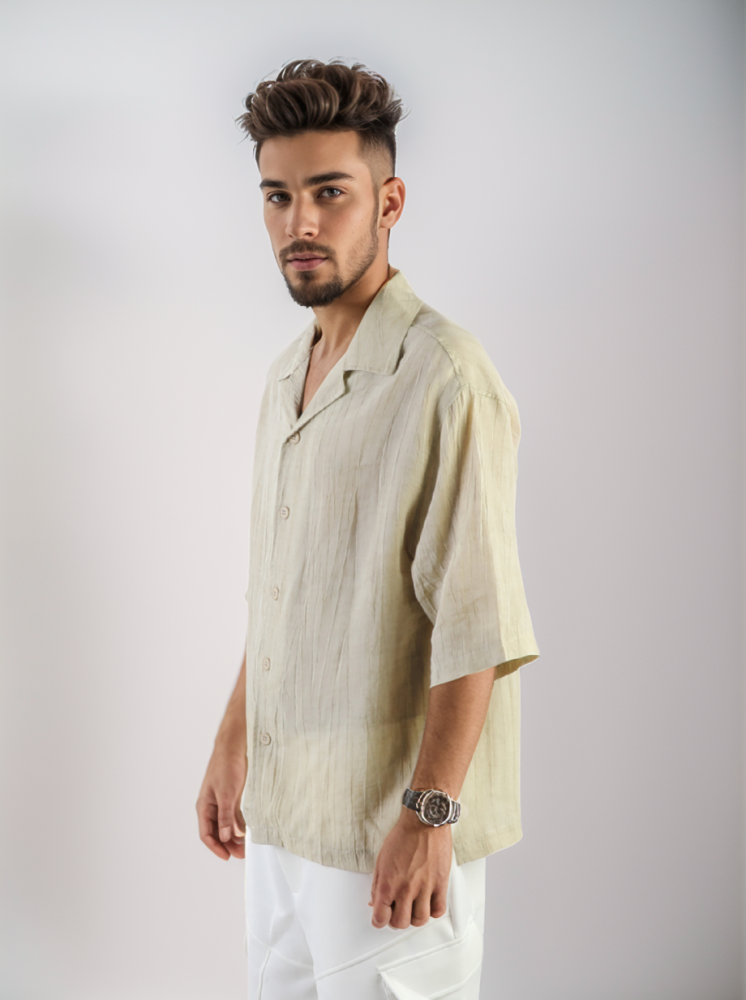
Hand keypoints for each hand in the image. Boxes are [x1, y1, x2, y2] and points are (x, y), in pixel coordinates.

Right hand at [196, 744, 246, 859]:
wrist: (234, 746)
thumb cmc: (226, 765)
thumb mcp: (226, 793)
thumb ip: (226, 816)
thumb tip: (226, 837)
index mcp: (204, 806)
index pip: (206, 834)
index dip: (216, 847)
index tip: (227, 856)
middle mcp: (211, 806)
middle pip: (216, 832)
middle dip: (227, 845)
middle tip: (240, 854)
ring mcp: (221, 802)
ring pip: (225, 825)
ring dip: (234, 837)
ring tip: (245, 847)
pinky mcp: (231, 797)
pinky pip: (233, 816)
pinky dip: (238, 825)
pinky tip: (246, 831)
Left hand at [368, 807, 451, 928]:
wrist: (423, 822)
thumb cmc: (403, 836)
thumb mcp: (381, 859)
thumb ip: (377, 884)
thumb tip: (375, 901)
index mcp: (387, 883)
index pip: (380, 918)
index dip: (379, 921)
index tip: (381, 919)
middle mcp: (405, 889)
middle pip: (400, 923)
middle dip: (396, 921)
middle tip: (397, 912)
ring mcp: (424, 887)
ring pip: (420, 920)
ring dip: (415, 917)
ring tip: (413, 908)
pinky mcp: (440, 883)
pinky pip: (438, 910)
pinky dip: (433, 911)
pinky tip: (429, 903)